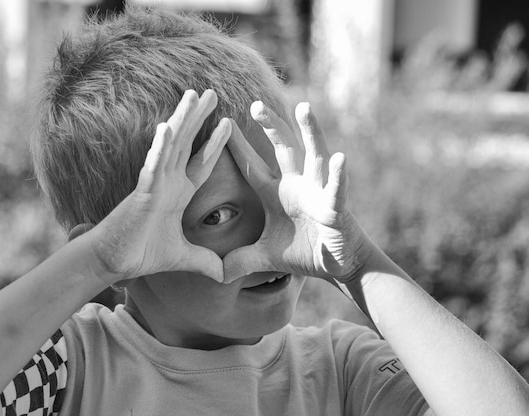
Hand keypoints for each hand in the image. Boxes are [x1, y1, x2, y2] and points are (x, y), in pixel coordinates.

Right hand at [88, 90, 229, 283]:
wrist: (115, 262)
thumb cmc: (142, 253)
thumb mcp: (183, 258)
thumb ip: (204, 261)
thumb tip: (225, 274)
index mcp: (178, 193)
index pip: (200, 162)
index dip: (214, 143)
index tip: (228, 122)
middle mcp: (167, 182)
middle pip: (188, 143)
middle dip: (200, 118)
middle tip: (212, 92)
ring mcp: (155, 183)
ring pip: (171, 144)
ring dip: (183, 119)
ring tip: (195, 94)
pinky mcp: (142, 192)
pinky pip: (153, 165)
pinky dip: (160, 146)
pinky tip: (167, 127)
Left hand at [223, 101, 370, 282]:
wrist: (338, 265)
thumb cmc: (304, 253)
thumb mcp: (265, 258)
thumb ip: (241, 261)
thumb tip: (217, 273)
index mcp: (276, 193)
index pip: (252, 166)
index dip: (237, 147)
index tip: (220, 125)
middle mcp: (297, 185)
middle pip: (283, 148)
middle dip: (271, 126)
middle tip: (255, 104)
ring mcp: (318, 192)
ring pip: (314, 155)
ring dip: (310, 132)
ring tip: (303, 107)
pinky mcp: (336, 207)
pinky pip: (336, 189)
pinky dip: (338, 175)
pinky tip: (339, 157)